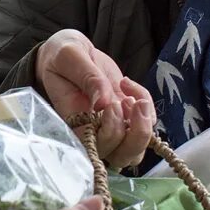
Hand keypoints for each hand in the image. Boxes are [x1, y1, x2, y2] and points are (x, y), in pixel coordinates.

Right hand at [35, 29, 155, 168]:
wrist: (72, 53)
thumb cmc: (62, 56)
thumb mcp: (69, 57)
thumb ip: (86, 76)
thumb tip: (103, 102)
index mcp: (74, 124)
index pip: (96, 148)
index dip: (110, 134)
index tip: (110, 104)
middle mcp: (94, 133)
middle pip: (122, 156)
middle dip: (135, 134)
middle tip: (127, 100)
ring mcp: (113, 126)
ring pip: (136, 150)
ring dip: (144, 126)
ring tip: (136, 100)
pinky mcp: (126, 116)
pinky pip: (147, 122)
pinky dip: (146, 103)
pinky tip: (127, 84)